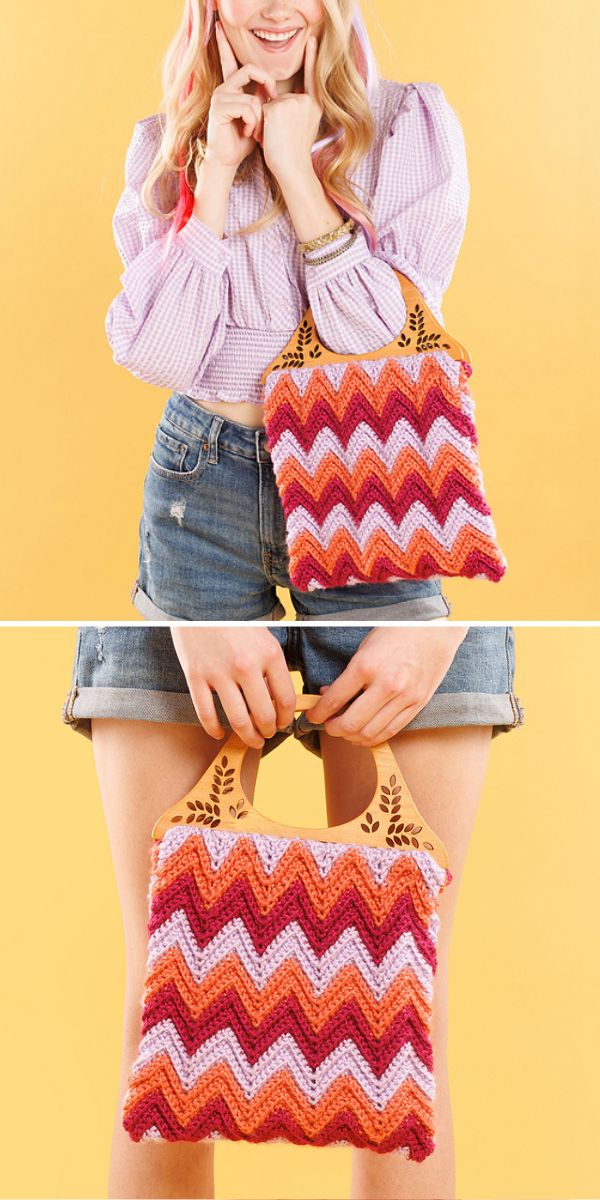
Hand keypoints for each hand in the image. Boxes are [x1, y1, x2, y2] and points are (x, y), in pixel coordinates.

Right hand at [170, 627, 295, 748]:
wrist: (200, 604)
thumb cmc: (236, 623)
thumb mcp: (264, 638)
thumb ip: (273, 667)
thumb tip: (280, 701)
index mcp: (269, 654)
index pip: (285, 699)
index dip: (286, 718)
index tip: (283, 724)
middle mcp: (246, 665)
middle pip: (263, 714)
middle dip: (268, 732)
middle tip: (267, 735)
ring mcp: (219, 672)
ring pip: (238, 720)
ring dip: (247, 737)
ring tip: (251, 740)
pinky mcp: (195, 676)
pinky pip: (206, 713)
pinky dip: (214, 729)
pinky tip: (220, 733)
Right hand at [201, 20, 276, 173]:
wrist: (227, 159)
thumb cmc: (242, 140)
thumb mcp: (257, 116)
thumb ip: (263, 101)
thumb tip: (275, 92)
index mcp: (231, 87)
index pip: (229, 60)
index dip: (224, 43)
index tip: (219, 27)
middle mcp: (224, 88)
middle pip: (251, 69)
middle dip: (268, 84)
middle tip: (273, 100)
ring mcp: (220, 97)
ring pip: (253, 97)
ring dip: (260, 117)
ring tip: (255, 130)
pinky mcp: (219, 108)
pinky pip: (248, 107)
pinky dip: (253, 123)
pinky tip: (247, 132)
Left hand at [261, 35, 322, 179]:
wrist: (292, 168)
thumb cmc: (294, 153)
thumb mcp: (304, 126)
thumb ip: (298, 107)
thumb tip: (282, 95)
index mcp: (314, 104)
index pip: (313, 77)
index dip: (312, 58)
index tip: (313, 41)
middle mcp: (306, 100)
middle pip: (281, 96)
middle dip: (275, 115)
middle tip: (283, 136)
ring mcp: (292, 101)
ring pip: (270, 103)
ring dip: (267, 120)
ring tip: (276, 138)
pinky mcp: (277, 107)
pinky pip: (261, 109)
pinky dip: (260, 123)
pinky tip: (269, 135)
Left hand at [304, 626, 469, 745]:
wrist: (435, 631)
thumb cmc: (396, 634)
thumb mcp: (365, 648)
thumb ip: (347, 674)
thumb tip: (327, 695)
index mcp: (366, 666)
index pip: (334, 700)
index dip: (318, 713)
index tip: (312, 716)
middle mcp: (385, 685)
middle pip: (351, 723)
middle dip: (333, 729)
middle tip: (328, 725)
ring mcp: (403, 697)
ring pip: (370, 733)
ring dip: (351, 737)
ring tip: (345, 731)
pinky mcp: (417, 705)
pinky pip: (391, 731)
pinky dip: (373, 738)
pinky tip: (364, 734)